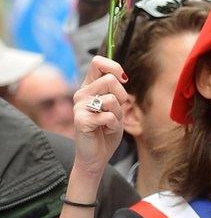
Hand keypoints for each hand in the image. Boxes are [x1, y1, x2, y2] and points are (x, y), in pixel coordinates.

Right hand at [72, 56, 127, 174]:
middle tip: (116, 111)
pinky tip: (104, 130)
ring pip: (111, 99)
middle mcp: (82, 93)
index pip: (98, 62)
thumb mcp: (116, 107)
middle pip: (110, 80)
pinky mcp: (81, 120)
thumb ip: (115, 91)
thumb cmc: (107, 130)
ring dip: (117, 114)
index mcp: (90, 87)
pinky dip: (113, 126)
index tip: (124, 79)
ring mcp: (79, 106)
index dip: (114, 67)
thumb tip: (122, 76)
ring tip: (108, 122)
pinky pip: (108, 116)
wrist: (97, 155)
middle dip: (121, 96)